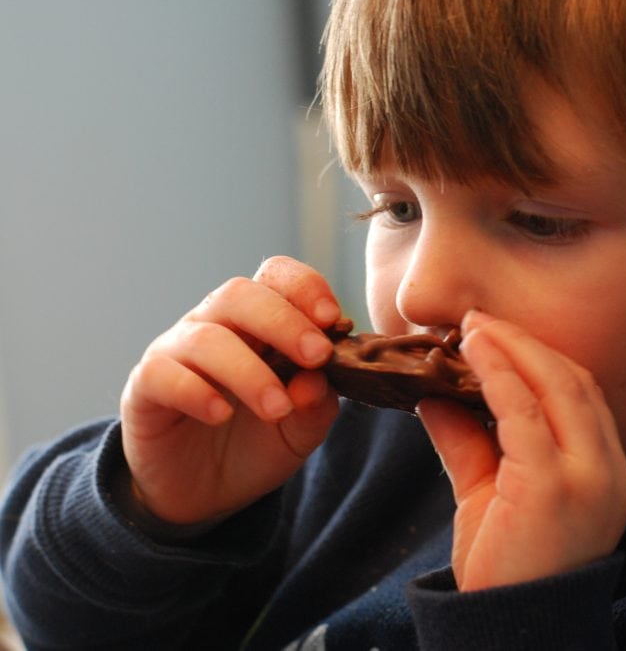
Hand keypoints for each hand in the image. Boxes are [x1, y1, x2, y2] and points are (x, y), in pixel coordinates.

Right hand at [119, 256, 341, 525]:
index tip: (335, 320)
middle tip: (317, 356)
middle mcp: (215, 325)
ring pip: (206, 338)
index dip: (305, 287)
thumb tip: (318, 380)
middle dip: (284, 322)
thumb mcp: (302, 429)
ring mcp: (176, 353)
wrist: (205, 493)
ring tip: (278, 408)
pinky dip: (195, 392)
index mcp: (259, 323)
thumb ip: (317, 403)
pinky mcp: (144, 388)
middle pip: (240, 294)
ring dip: (249, 371)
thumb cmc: (257, 443)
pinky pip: (162, 374)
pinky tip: (221, 415)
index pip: (276, 278)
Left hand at [417, 311, 625, 590]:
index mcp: (606, 472)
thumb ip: (469, 445)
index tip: (498, 337)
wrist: (509, 632)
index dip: (541, 358)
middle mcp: (609, 471)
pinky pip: (526, 414)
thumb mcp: (490, 497)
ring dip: (511, 350)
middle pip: (574, 380)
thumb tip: (433, 398)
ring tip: (472, 329)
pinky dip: (498, 376)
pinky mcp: (553, 487)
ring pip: (556, 386)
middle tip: (479, 322)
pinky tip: (471, 356)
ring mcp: (588, 478)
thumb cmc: (506, 570)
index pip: (583, 395)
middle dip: (526, 344)